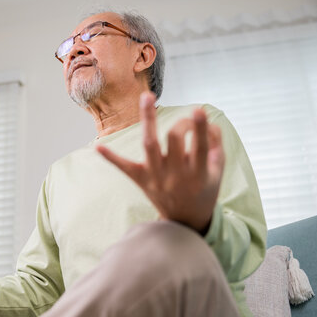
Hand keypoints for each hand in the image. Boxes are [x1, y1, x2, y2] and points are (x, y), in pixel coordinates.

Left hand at [96, 91, 224, 233]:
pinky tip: (98, 147)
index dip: (199, 128)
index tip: (198, 110)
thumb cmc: (203, 188)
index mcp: (198, 174)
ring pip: (150, 145)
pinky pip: (124, 168)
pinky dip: (111, 158)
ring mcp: (155, 178)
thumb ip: (215, 144)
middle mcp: (175, 176)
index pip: (199, 147)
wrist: (185, 220)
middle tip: (189, 119)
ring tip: (147, 96)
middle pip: (174, 140)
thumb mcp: (217, 171)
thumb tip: (206, 120)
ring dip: (148, 119)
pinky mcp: (140, 180)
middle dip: (181, 123)